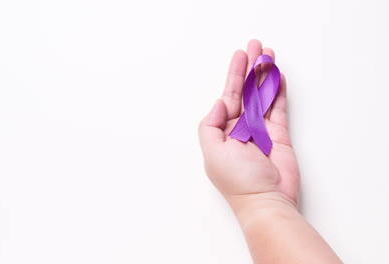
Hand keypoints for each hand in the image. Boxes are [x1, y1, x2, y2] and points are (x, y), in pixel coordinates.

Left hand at [198, 40, 299, 210]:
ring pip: (263, 96)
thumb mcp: (212, 152)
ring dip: (266, 76)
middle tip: (256, 46)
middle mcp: (241, 128)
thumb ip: (211, 125)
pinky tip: (278, 78)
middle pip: (247, 91)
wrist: (266, 202)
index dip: (234, 75)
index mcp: (223, 131)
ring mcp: (261, 131)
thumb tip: (220, 102)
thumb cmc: (237, 180)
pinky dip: (279, 93)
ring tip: (269, 55)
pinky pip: (278, 109)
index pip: (229, 96)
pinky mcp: (279, 135)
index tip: (240, 56)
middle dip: (251, 69)